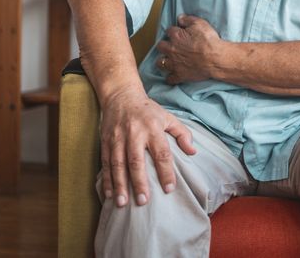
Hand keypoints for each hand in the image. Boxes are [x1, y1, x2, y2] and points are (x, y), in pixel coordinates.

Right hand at [100, 85, 196, 207]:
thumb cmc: (148, 110)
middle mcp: (134, 133)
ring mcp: (118, 138)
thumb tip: (193, 152)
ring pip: (118, 164)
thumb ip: (182, 134)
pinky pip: (106, 162)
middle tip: (143, 201)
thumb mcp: (168, 117)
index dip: (166, 171)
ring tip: (122, 203)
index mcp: (153, 128)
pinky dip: (106, 179)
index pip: (161, 153)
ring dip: (119, 185)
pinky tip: (109, 194)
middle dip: (139, 182)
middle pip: (136, 160)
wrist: (121, 96)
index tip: (169, 189)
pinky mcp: (106, 141)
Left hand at [156, 14, 224, 83]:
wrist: (215, 59)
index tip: (177, 32)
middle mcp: (172, 50)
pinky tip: (173, 76)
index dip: (173, 31)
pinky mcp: (180, 75)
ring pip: (160, 63)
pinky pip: (170, 79)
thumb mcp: (200, 24)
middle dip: (164, 45)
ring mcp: (174, 64)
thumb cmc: (209, 41)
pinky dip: (171, 78)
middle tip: (170, 46)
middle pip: (160, 46)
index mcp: (176, 36)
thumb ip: (188, 20)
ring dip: (163, 61)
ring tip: (167, 60)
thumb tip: (180, 18)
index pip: (169, 31)